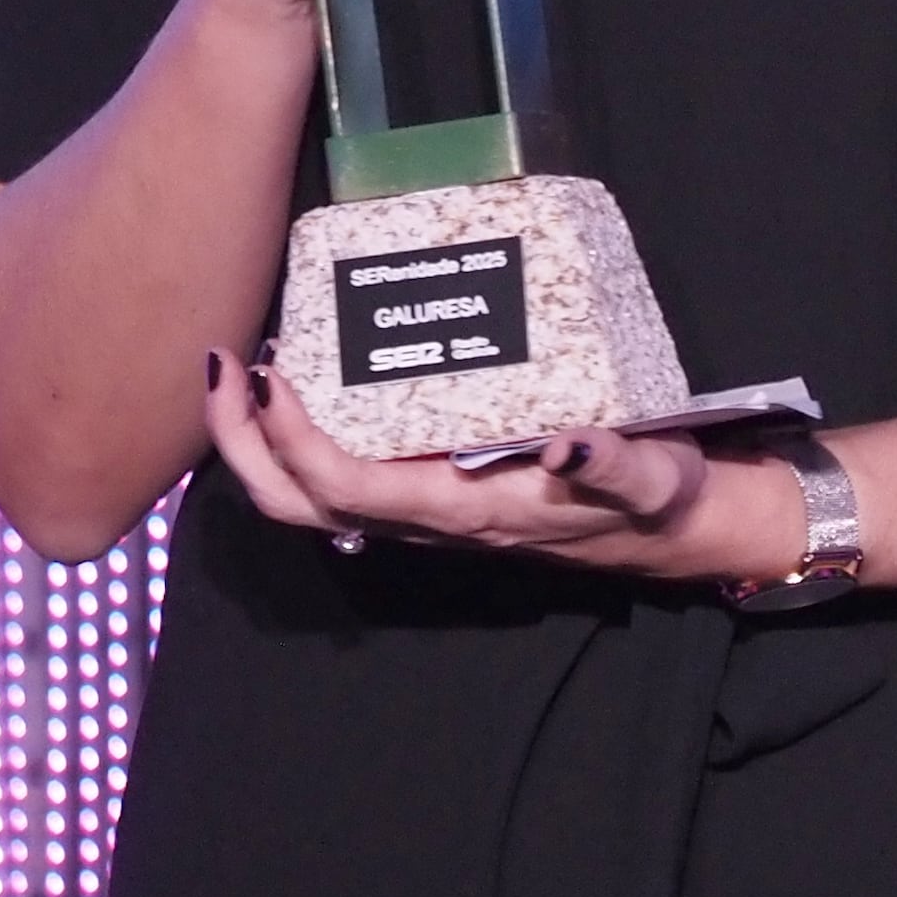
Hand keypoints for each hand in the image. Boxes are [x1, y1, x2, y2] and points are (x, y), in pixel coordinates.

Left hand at [197, 346, 807, 582]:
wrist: (677, 533)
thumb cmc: (661, 500)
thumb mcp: (653, 477)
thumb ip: (614, 464)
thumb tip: (566, 449)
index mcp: (466, 512)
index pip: (346, 488)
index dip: (293, 440)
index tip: (272, 372)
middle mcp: (428, 522)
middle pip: (297, 505)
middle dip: (242, 445)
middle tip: (220, 363)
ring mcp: (423, 512)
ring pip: (306, 500)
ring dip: (257, 443)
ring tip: (243, 368)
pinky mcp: (432, 493)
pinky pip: (339, 479)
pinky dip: (297, 439)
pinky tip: (304, 381)